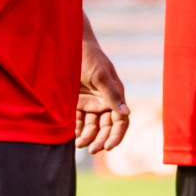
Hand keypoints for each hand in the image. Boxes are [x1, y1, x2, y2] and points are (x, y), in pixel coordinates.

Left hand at [76, 38, 128, 154]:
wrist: (69, 45)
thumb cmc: (89, 57)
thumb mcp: (101, 74)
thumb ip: (112, 94)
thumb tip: (126, 113)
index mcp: (115, 95)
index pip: (120, 120)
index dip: (117, 135)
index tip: (109, 146)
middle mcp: (104, 102)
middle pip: (106, 127)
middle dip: (101, 139)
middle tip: (93, 149)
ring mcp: (89, 103)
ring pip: (92, 127)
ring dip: (88, 137)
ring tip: (80, 144)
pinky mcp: (75, 103)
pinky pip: (77, 121)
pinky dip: (76, 130)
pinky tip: (73, 137)